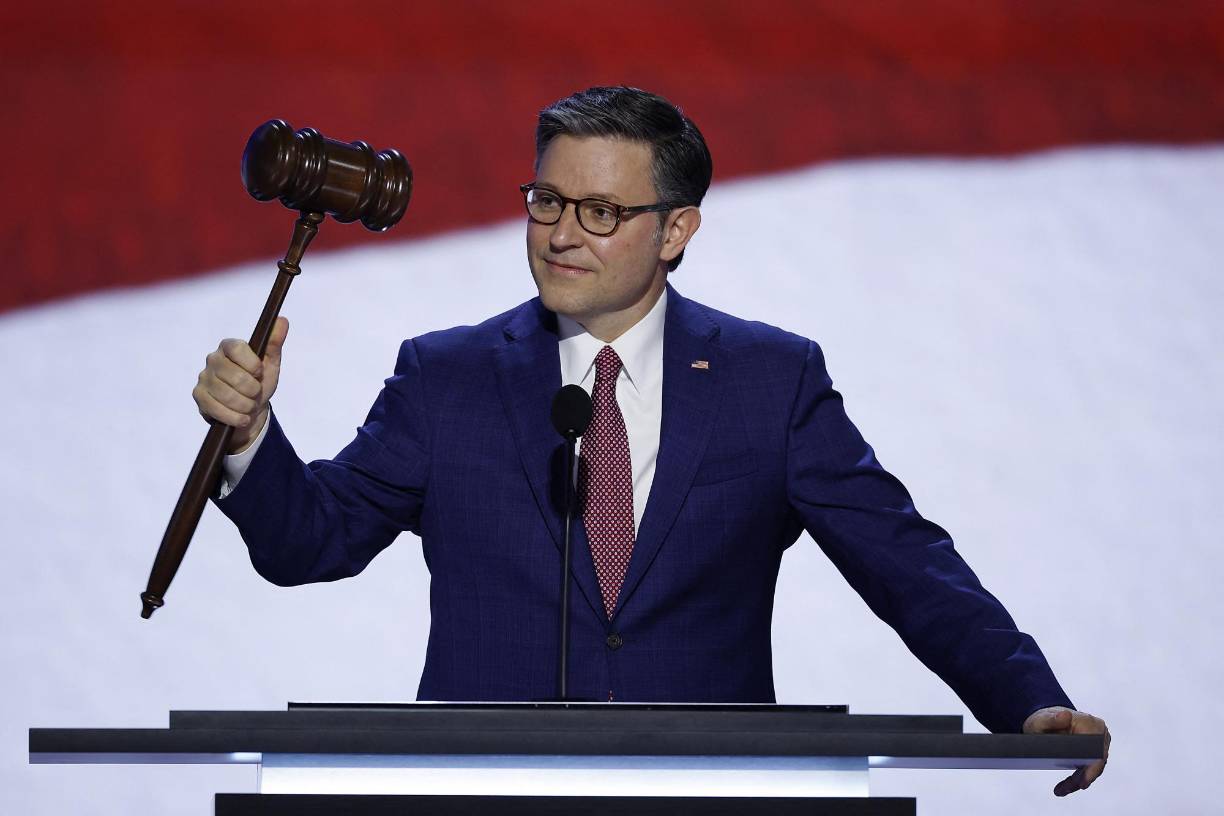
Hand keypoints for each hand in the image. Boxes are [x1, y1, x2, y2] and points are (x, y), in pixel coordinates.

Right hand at [192, 317, 288, 452]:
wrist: (249, 410)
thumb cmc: (259, 382)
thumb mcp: (271, 364)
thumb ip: (274, 343)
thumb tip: (282, 320)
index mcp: (229, 346)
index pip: (237, 348)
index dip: (251, 363)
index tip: (260, 372)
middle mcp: (213, 359)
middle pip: (234, 376)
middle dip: (252, 390)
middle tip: (256, 393)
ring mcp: (203, 378)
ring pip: (226, 395)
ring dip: (245, 406)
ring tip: (250, 406)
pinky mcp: (199, 396)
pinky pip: (217, 409)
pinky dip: (235, 417)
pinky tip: (242, 417)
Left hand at [1023, 705, 1109, 795]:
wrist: (1044, 720)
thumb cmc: (1044, 718)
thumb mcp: (1041, 719)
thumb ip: (1051, 718)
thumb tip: (1065, 715)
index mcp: (1091, 723)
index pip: (1097, 749)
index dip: (1092, 767)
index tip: (1083, 781)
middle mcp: (1098, 734)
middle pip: (1096, 762)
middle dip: (1082, 778)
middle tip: (1066, 789)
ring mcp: (1096, 745)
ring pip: (1090, 769)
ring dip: (1076, 781)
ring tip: (1060, 790)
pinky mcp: (1091, 754)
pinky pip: (1086, 770)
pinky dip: (1075, 780)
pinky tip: (1062, 789)